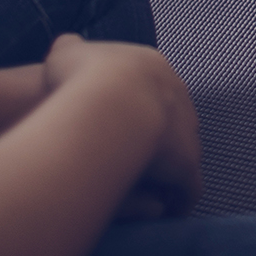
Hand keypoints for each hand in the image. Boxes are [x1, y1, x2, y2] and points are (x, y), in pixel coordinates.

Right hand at [44, 34, 202, 218]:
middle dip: (162, 136)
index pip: (154, 87)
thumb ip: (70, 50)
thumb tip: (67, 43)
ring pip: (186, 152)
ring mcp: (186, 128)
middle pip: (175, 118)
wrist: (105, 98)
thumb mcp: (67, 54)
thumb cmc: (78, 78)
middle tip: (140, 157)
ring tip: (155, 190)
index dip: (139, 105)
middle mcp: (177, 94)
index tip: (126, 121)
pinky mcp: (186, 161)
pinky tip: (168, 212)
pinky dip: (180, 199)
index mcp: (153, 67)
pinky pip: (189, 186)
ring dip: (172, 170)